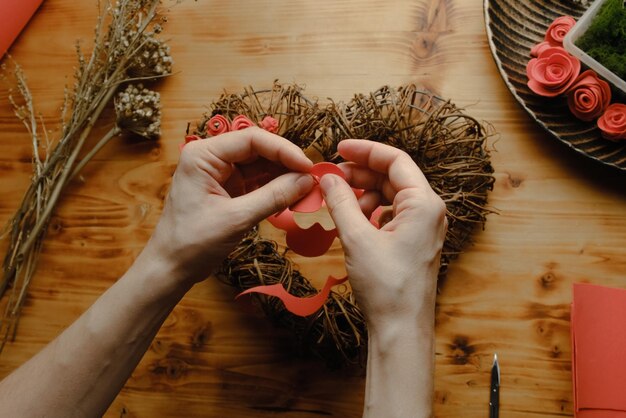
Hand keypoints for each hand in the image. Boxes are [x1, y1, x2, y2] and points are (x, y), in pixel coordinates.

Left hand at [147, 127, 313, 286]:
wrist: (171, 268)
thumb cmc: (192, 243)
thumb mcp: (236, 219)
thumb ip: (273, 197)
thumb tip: (307, 181)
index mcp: (203, 155)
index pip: (252, 139)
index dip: (284, 150)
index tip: (307, 167)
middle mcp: (211, 158)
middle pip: (258, 149)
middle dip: (286, 163)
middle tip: (312, 179)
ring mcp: (220, 174)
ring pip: (260, 165)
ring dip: (283, 177)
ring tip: (306, 190)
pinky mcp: (228, 190)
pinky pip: (257, 182)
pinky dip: (275, 189)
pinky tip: (293, 197)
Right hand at [320, 140, 446, 330]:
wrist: (401, 329)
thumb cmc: (386, 286)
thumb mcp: (357, 238)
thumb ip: (341, 202)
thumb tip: (327, 177)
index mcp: (424, 204)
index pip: (395, 160)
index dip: (365, 151)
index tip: (338, 149)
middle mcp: (429, 211)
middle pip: (392, 177)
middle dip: (360, 175)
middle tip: (330, 179)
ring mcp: (423, 228)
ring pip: (390, 196)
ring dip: (363, 194)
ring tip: (337, 203)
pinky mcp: (414, 242)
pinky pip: (390, 215)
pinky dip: (369, 212)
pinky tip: (352, 220)